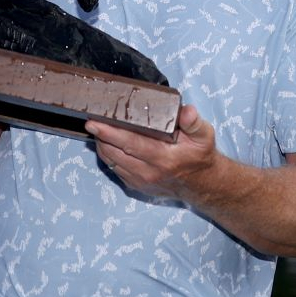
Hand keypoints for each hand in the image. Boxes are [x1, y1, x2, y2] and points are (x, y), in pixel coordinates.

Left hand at [84, 104, 218, 201]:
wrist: (201, 183)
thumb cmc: (199, 155)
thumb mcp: (203, 136)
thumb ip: (194, 123)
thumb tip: (187, 111)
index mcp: (164, 158)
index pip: (130, 144)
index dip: (109, 132)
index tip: (94, 122)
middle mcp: (149, 172)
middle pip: (114, 153)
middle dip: (100, 136)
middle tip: (92, 120)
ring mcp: (141, 181)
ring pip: (111, 161)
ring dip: (102, 145)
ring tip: (98, 129)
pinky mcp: (136, 186)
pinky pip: (115, 169)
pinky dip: (108, 155)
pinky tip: (108, 143)